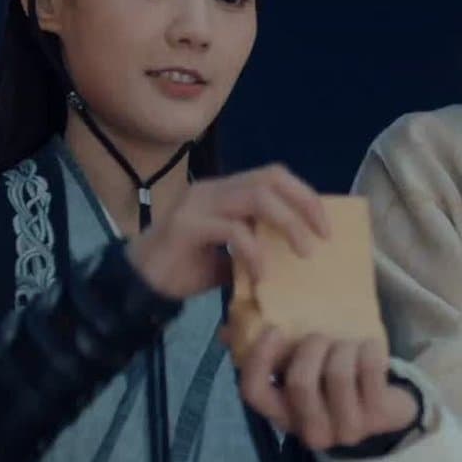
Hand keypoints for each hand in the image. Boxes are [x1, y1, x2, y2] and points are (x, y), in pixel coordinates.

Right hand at [126, 164, 329, 300]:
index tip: (325, 226)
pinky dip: (255, 253)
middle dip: (304, 204)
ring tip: (303, 253)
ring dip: (287, 224)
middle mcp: (212, 189)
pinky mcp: (187, 226)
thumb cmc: (183, 270)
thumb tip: (296, 256)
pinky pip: (232, 231)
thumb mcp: (229, 258)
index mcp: (223, 190)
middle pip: (269, 178)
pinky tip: (262, 276)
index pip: (272, 175)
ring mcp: (198, 204)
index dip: (304, 195)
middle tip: (322, 237)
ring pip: (256, 198)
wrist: (136, 286)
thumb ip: (256, 247)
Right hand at [239, 327, 420, 450]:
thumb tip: (226, 331)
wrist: (384, 408)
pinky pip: (370, 372)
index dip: (260, 360)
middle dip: (311, 348)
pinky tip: (370, 346)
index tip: (275, 330)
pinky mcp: (378, 417)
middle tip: (321, 336)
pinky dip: (369, 350)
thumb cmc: (330, 382)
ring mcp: (345, 428)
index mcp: (283, 415)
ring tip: (348, 343)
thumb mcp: (298, 370)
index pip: (255, 394)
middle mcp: (310, 430)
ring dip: (342, 347)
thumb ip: (263, 351)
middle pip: (300, 383)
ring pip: (337, 375)